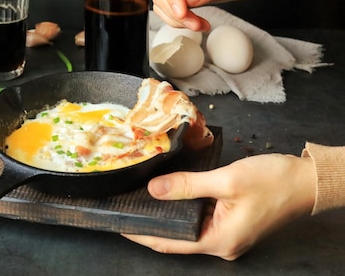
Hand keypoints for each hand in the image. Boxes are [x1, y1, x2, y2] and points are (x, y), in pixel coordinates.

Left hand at [122, 154, 315, 259]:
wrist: (306, 180)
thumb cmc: (271, 182)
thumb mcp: (226, 181)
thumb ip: (187, 185)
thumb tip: (153, 189)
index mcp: (219, 242)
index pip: (170, 244)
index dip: (142, 234)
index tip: (119, 223)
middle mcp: (222, 244)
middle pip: (177, 237)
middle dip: (151, 222)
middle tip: (125, 203)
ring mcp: (227, 234)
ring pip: (188, 226)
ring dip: (167, 213)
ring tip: (140, 196)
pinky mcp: (231, 222)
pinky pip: (200, 217)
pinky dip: (184, 206)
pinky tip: (169, 191)